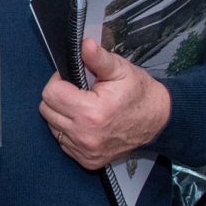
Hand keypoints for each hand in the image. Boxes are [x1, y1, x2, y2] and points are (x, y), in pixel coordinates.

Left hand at [39, 36, 171, 170]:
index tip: (72, 79)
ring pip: (52, 126)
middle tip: (78, 91)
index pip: (50, 93)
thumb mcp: (121, 70)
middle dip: (58, 96)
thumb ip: (98, 58)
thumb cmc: (139, 94)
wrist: (159, 121)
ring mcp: (85, 151)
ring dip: (62, 114)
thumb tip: (83, 44)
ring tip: (83, 106)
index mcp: (91, 113)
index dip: (59, 80)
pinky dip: (69, 130)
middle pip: (47, 110)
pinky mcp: (87, 161)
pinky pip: (63, 142)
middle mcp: (85, 136)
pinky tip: (86, 122)